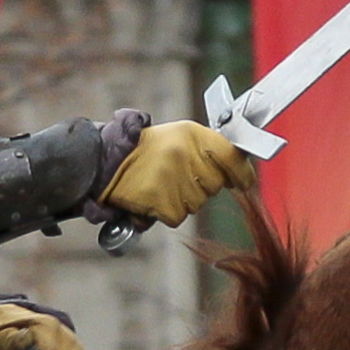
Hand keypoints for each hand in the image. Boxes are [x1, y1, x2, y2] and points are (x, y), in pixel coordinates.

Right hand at [97, 119, 259, 227]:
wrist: (104, 160)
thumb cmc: (144, 150)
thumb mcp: (177, 137)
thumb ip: (207, 150)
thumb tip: (238, 172)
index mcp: (192, 134)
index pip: (231, 156)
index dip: (242, 172)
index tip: (244, 182)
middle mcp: (185, 154)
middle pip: (214, 184)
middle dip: (201, 185)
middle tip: (179, 176)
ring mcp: (173, 178)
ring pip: (196, 202)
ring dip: (182, 199)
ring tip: (161, 183)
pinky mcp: (161, 199)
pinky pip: (177, 215)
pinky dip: (166, 212)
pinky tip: (153, 197)